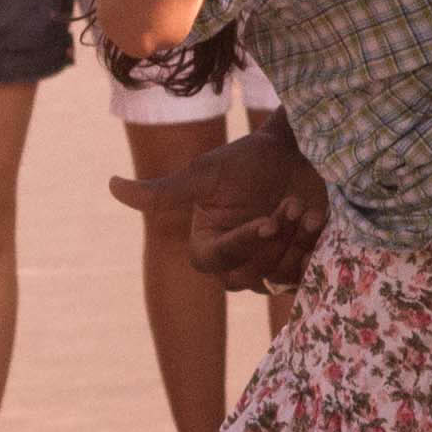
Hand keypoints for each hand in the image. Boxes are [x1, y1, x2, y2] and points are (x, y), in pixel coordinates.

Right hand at [114, 117, 327, 295]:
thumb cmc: (249, 160)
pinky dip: (314, 251)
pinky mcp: (301, 263)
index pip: (215, 261)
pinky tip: (320, 222)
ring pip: (277, 278)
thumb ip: (164, 191)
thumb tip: (111, 186)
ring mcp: (270, 264)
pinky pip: (306, 277)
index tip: (267, 220)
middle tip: (291, 204)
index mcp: (207, 242)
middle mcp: (236, 260)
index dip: (242, 244)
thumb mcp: (206, 173)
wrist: (300, 154)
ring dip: (295, 243)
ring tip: (305, 208)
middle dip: (272, 243)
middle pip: (247, 277)